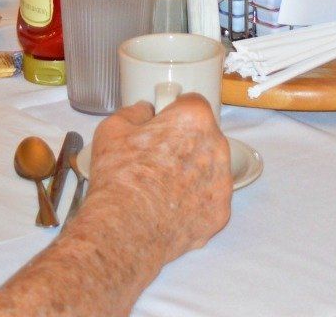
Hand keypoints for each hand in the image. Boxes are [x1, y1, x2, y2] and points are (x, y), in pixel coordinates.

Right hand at [87, 95, 230, 262]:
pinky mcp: (220, 213)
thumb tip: (144, 112)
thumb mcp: (113, 129)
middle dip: (185, 144)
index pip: (191, 104)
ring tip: (162, 188)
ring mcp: (222, 183)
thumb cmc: (120, 176)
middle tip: (157, 159)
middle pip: (205, 137)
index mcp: (194, 119)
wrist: (126, 230)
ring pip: (211, 169)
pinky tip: (171, 209)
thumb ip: (134, 112)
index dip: (173, 114)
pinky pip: (210, 200)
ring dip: (193, 173)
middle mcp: (217, 147)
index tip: (160, 127)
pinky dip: (195, 203)